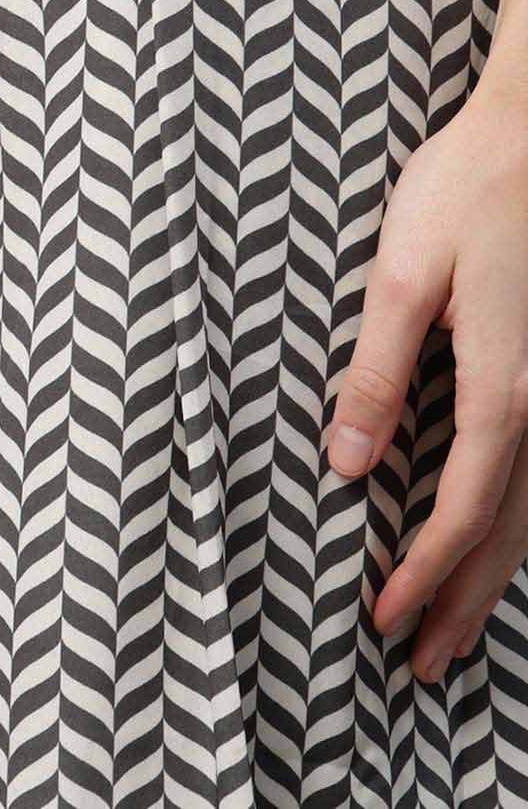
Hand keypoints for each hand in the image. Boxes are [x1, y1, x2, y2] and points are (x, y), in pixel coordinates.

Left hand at [327, 76, 527, 683]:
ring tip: (457, 635)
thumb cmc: (467, 190)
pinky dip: (520, 528)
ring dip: (494, 579)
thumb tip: (346, 461)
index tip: (382, 619)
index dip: (424, 572)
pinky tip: (501, 544)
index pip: (464, 508)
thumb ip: (378, 370)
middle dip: (462, 601)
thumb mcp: (404, 273)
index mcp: (506, 386)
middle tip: (422, 665)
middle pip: (510, 532)